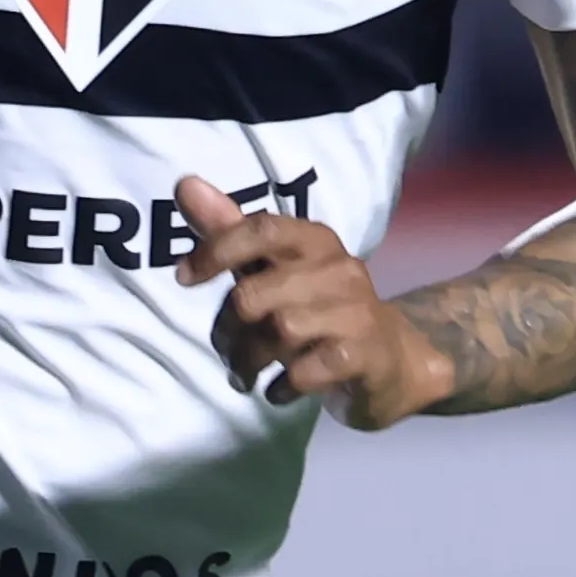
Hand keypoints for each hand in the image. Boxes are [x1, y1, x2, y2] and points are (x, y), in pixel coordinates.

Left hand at [173, 176, 451, 429]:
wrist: (392, 361)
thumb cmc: (320, 309)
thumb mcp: (276, 269)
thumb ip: (231, 231)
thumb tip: (185, 185)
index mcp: (314, 240)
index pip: (261, 229)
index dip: (215, 250)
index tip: (183, 277)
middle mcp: (339, 268)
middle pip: (255, 293)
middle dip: (227, 329)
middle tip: (226, 350)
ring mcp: (357, 311)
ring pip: (280, 330)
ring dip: (250, 359)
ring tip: (245, 373)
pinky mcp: (366, 355)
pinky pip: (308, 370)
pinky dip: (282, 386)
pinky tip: (278, 391)